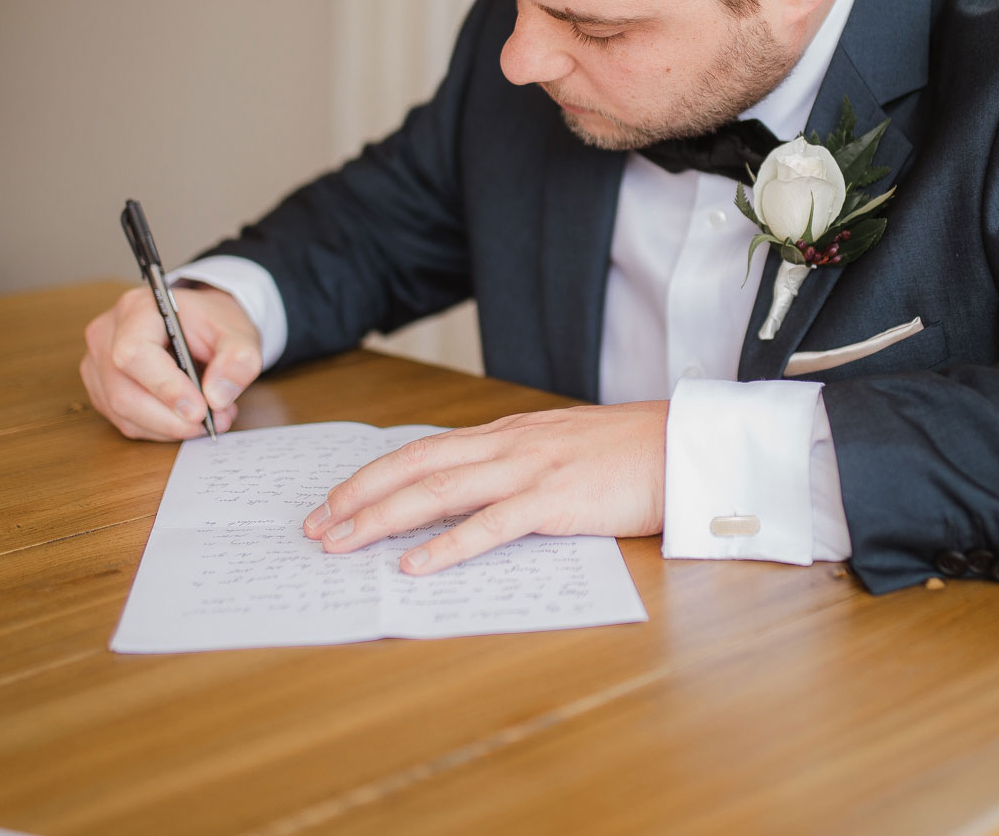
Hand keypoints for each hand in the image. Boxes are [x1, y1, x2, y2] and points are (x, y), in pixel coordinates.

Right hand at [79, 283, 260, 439]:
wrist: (199, 324)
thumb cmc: (213, 324)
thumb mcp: (239, 333)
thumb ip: (238, 360)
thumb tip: (217, 398)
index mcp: (137, 309)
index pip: (135, 353)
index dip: (166, 388)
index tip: (201, 410)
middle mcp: (107, 335)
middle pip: (124, 392)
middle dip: (171, 418)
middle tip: (214, 422)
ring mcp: (97, 364)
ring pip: (123, 413)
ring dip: (169, 427)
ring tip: (207, 419)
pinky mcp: (101, 389)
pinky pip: (125, 422)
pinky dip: (160, 429)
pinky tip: (185, 419)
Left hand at [303, 400, 668, 573]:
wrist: (684, 446)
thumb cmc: (630, 455)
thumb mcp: (561, 450)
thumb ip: (517, 467)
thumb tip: (473, 498)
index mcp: (507, 434)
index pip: (423, 450)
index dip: (373, 476)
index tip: (335, 502)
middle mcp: (508, 444)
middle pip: (414, 465)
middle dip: (358, 495)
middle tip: (315, 526)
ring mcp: (529, 470)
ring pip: (438, 490)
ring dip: (382, 518)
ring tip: (342, 544)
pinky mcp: (555, 500)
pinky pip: (490, 525)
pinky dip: (447, 546)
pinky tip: (415, 565)